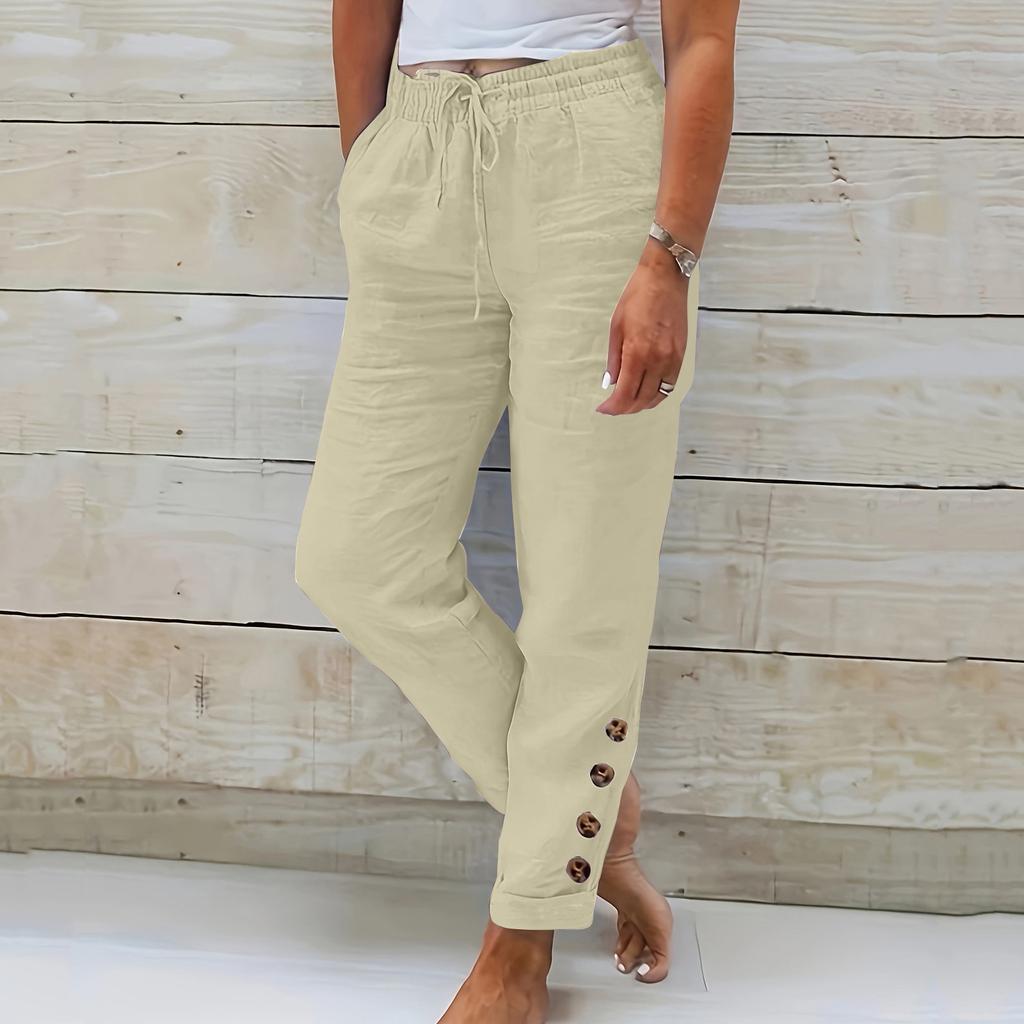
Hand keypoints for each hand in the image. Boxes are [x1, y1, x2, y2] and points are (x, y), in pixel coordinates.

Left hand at [596, 238, 688, 415]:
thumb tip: (610, 382)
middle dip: (625, 409)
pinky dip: (658, 394)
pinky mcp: (682, 355)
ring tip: (629, 403)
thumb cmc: (638, 296)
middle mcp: (658, 360)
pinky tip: (648, 392)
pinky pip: (670, 384)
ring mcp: (672, 358)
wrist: (665, 278)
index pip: (625, 394)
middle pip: (642, 399)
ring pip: (658, 396)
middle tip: (613, 407)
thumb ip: (614, 359)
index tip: (603, 408)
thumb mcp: (616, 327)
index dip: (613, 407)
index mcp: (637, 352)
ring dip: (642, 404)